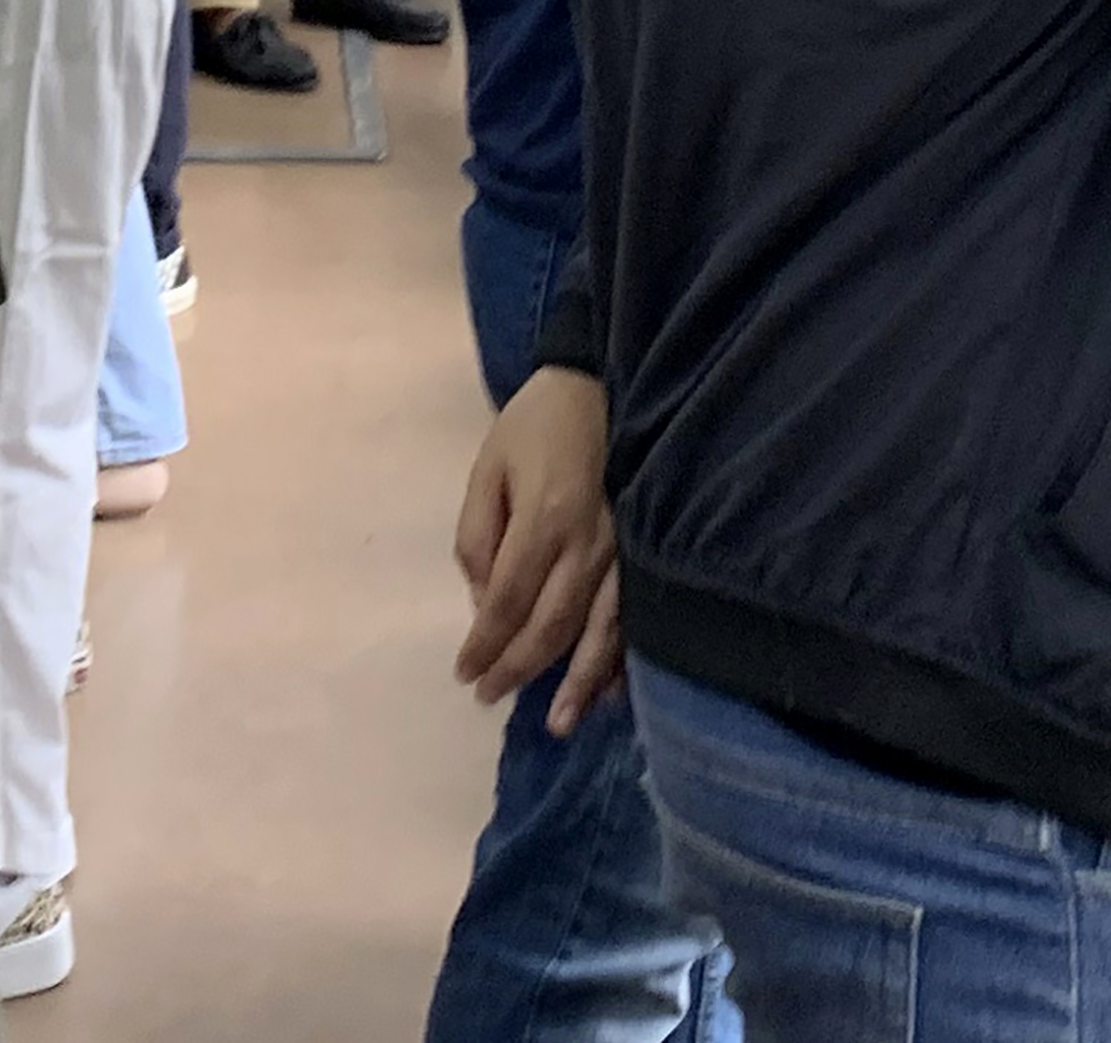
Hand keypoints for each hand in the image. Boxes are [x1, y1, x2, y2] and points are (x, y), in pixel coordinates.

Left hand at [452, 366, 620, 735]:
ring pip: (602, 632)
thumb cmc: (533, 427)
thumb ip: (477, 538)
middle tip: (491, 698)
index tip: (464, 674)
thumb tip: (484, 606)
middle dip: (520, 669)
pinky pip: (635, 617)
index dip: (485, 644)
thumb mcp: (487, 470)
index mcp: (544, 518)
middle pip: (552, 625)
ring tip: (558, 723)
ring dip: (578, 683)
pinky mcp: (645, 553)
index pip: (508, 600)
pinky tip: (611, 692)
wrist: (600, 386)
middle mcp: (589, 543)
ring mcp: (625, 551)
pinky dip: (623, 659)